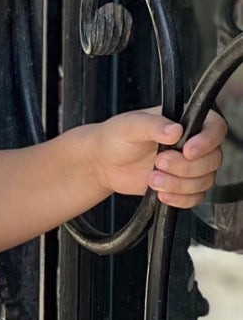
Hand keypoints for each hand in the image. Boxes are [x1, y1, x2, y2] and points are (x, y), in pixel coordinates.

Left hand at [90, 104, 226, 206]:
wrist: (103, 162)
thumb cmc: (115, 137)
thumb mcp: (130, 125)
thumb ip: (153, 126)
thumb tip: (175, 130)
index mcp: (186, 121)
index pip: (215, 128)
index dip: (206, 142)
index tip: (186, 150)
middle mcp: (194, 143)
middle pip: (212, 159)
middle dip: (185, 167)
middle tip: (158, 163)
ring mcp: (190, 166)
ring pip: (205, 181)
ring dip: (179, 184)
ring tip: (152, 179)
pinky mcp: (183, 185)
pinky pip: (196, 197)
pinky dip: (180, 199)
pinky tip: (161, 195)